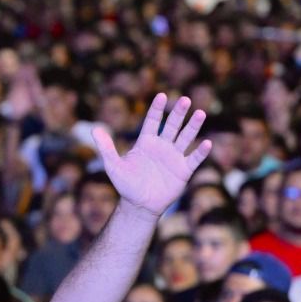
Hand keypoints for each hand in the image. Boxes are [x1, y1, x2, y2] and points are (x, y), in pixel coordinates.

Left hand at [92, 94, 210, 217]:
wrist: (139, 205)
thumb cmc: (125, 185)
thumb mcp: (113, 165)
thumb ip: (105, 147)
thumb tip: (93, 129)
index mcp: (146, 142)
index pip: (153, 121)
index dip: (157, 109)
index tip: (162, 96)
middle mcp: (162, 146)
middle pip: (172, 126)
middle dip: (178, 113)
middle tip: (185, 100)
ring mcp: (174, 157)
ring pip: (186, 137)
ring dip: (193, 126)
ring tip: (200, 113)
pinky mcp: (183, 170)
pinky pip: (194, 158)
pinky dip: (201, 152)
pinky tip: (207, 143)